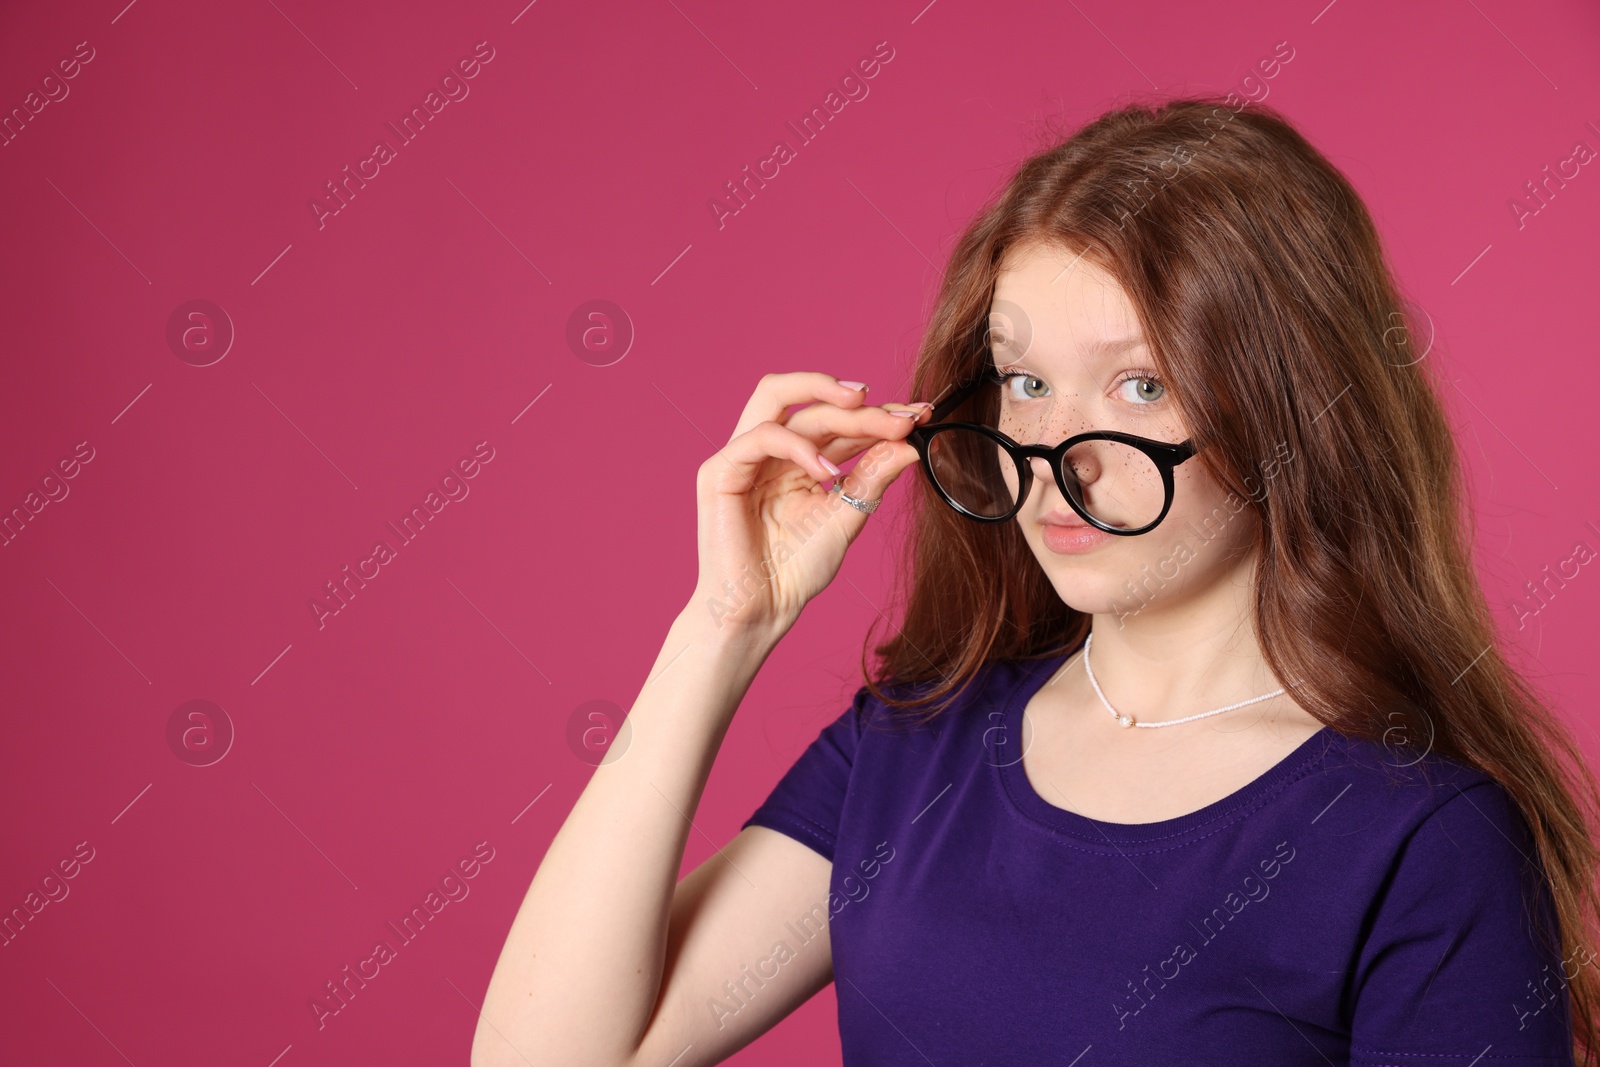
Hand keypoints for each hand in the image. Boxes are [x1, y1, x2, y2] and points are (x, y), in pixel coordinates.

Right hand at [689, 372, 929, 636]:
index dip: (878, 414)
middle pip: (813, 403)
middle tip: (903, 418)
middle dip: (861, 407)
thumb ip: (872, 478)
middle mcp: (771, 450)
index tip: (922, 416)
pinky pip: (761, 437)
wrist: (761, 610)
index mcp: (799, 459)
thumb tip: (909, 445)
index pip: (839, 421)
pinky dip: (798, 446)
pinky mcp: (719, 471)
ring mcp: (743, 456)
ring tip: (865, 406)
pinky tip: (828, 471)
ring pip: (777, 396)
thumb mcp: (847, 517)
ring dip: (824, 397)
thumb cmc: (795, 571)